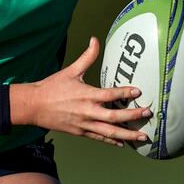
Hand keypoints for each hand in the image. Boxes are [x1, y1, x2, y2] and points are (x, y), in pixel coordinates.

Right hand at [10, 37, 150, 146]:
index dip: (125, 93)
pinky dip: (112, 141)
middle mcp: (87, 112)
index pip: (110, 95)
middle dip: (133, 117)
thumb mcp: (71, 70)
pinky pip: (99, 138)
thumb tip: (95, 40)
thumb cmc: (53, 87)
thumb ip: (87, 57)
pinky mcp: (80, 132)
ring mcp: (84, 124)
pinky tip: (123, 143)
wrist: (34, 106)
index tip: (139, 91)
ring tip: (143, 137)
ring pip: (110, 133)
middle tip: (148, 114)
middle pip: (114, 118)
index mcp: (86, 95)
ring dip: (128, 135)